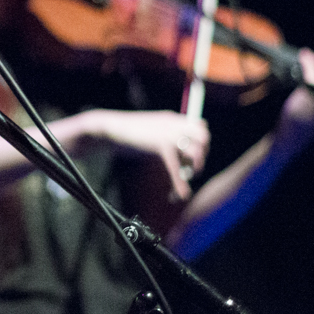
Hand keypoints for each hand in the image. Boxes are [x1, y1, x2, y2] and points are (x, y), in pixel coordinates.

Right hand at [77, 109, 209, 200]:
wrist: (109, 128)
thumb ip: (165, 137)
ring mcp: (169, 133)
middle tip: (189, 170)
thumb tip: (177, 152)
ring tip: (181, 182)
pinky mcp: (161, 144)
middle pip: (204, 138)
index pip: (201, 126)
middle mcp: (175, 123)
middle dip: (201, 156)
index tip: (192, 157)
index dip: (201, 143)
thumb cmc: (126, 133)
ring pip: (195, 152)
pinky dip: (179, 183)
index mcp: (173, 118)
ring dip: (191, 170)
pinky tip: (180, 194)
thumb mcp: (151, 131)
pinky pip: (176, 167)